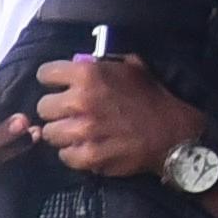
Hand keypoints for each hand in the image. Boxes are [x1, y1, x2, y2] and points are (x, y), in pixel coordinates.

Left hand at [28, 54, 211, 182]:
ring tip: (78, 132)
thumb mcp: (131, 66)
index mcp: (88, 74)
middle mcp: (80, 101)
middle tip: (70, 113)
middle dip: (56, 109)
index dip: (52, 80)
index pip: (46, 74)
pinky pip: (64, 155)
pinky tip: (87, 147)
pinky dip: (73, 153)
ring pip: (49, 133)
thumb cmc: (153, 97)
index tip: (58, 86)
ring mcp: (83, 131)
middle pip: (43, 107)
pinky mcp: (89, 156)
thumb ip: (102, 63)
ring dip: (62, 133)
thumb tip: (81, 61)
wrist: (174, 133)